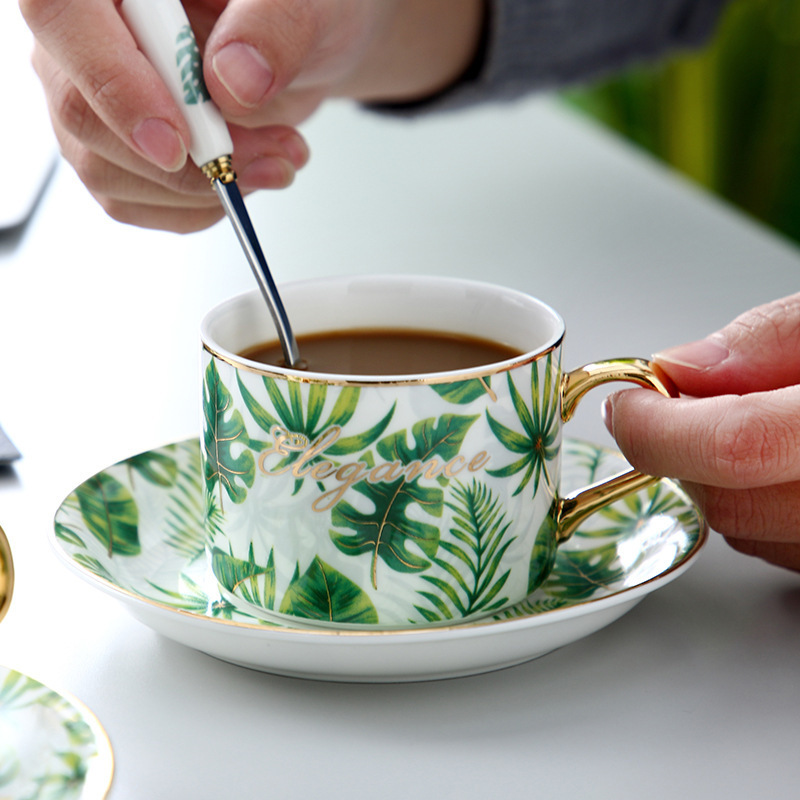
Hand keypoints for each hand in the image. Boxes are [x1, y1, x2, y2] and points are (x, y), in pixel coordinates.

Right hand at [20, 0, 481, 231]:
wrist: (320, 20)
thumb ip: (278, 21)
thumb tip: (233, 81)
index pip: (59, 10)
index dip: (109, 81)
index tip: (185, 143)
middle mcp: (88, 25)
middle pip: (78, 105)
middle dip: (188, 156)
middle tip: (277, 158)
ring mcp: (97, 84)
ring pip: (105, 166)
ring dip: (202, 191)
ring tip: (281, 163)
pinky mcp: (123, 137)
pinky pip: (132, 200)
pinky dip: (195, 212)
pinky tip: (247, 184)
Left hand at [603, 293, 799, 571]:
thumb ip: (771, 341)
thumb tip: (678, 370)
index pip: (734, 447)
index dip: (659, 429)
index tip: (626, 407)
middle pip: (729, 504)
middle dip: (683, 456)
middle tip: (682, 412)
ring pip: (750, 535)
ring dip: (723, 483)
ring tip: (753, 427)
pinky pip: (782, 551)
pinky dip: (762, 510)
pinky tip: (781, 466)